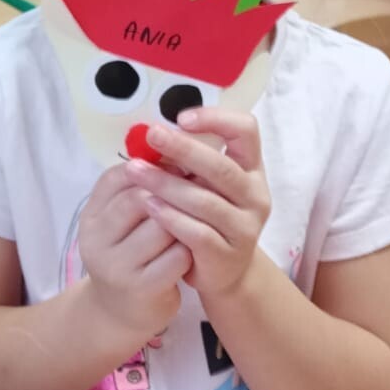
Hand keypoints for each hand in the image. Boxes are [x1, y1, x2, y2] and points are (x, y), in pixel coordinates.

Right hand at [76, 164, 190, 340]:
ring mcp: (117, 266)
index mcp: (90, 217)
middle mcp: (96, 240)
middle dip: (172, 189)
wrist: (119, 313)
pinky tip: (195, 248)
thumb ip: (136, 191)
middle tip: (199, 184)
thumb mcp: (120, 223)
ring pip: (163, 225)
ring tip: (199, 215)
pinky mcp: (142, 288)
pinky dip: (190, 248)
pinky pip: (177, 256)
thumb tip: (174, 152)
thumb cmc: (128, 257)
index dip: (150, 166)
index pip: (116, 178)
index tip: (178, 162)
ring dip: (185, 218)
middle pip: (140, 198)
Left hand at [124, 110, 269, 303]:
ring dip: (166, 183)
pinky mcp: (228, 255)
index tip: (181, 117)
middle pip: (221, 167)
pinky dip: (171, 217)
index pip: (246, 131)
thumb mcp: (205, 184)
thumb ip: (189, 160)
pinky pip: (198, 233)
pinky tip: (149, 206)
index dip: (217, 119)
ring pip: (206, 201)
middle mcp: (255, 196)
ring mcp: (245, 228)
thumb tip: (149, 131)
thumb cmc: (207, 217)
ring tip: (135, 171)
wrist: (221, 271)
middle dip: (183, 149)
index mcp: (251, 169)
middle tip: (151, 135)